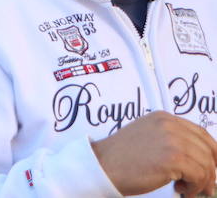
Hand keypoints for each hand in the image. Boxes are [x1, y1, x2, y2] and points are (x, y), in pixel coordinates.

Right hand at [92, 112, 216, 197]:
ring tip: (188, 188)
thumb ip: (170, 140)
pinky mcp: (173, 158)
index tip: (214, 166)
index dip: (212, 151)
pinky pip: (199, 175)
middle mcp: (170, 125)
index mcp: (164, 118)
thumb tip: (199, 158)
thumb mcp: (147, 137)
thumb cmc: (122, 158)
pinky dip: (195, 187)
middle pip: (207, 149)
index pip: (201, 133)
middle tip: (205, 185)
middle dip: (210, 170)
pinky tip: (181, 189)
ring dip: (201, 181)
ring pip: (206, 164)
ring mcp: (172, 140)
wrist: (102, 165)